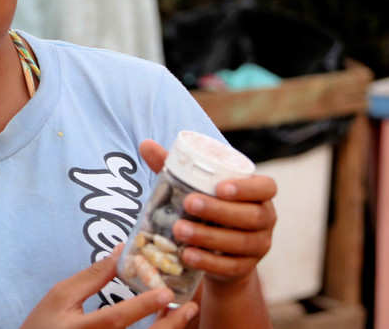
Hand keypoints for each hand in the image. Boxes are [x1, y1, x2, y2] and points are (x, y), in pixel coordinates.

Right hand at [20, 244, 198, 328]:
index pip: (117, 319)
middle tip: (189, 306)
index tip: (166, 292)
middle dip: (170, 325)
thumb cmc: (43, 324)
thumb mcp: (61, 296)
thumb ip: (92, 276)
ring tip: (183, 312)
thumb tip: (120, 251)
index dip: (142, 306)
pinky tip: (166, 324)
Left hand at [139, 139, 276, 284]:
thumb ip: (177, 167)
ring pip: (240, 242)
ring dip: (208, 236)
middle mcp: (265, 219)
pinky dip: (208, 261)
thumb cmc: (208, 207)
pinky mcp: (245, 268)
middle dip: (219, 210)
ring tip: (179, 230)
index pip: (266, 187)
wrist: (218, 251)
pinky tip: (187, 255)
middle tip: (189, 203)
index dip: (247, 187)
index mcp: (259, 194)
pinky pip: (230, 267)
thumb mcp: (196, 186)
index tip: (220, 187)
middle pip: (251, 216)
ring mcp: (258, 246)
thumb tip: (146, 144)